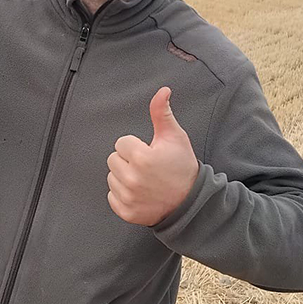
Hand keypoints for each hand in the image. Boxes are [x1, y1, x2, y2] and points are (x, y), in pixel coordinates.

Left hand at [107, 87, 199, 225]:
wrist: (191, 201)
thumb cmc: (182, 167)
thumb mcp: (175, 137)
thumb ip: (162, 113)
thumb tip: (162, 91)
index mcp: (142, 157)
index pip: (121, 143)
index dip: (136, 146)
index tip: (149, 153)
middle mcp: (132, 178)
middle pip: (113, 160)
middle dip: (128, 160)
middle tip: (147, 167)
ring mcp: (129, 197)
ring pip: (111, 177)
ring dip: (124, 177)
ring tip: (144, 179)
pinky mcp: (127, 211)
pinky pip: (112, 197)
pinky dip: (123, 195)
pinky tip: (140, 193)